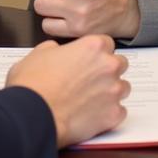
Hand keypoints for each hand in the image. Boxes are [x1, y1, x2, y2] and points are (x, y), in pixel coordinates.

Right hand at [6, 35, 129, 146]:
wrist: (33, 113)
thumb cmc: (34, 83)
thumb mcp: (40, 52)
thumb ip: (56, 48)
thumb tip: (57, 51)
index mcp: (93, 46)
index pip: (107, 42)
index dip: (97, 51)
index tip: (89, 59)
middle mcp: (109, 66)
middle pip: (120, 64)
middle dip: (108, 70)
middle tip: (90, 79)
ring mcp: (114, 92)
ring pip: (123, 88)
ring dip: (111, 91)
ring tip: (91, 98)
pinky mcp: (114, 115)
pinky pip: (120, 112)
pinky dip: (109, 113)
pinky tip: (92, 114)